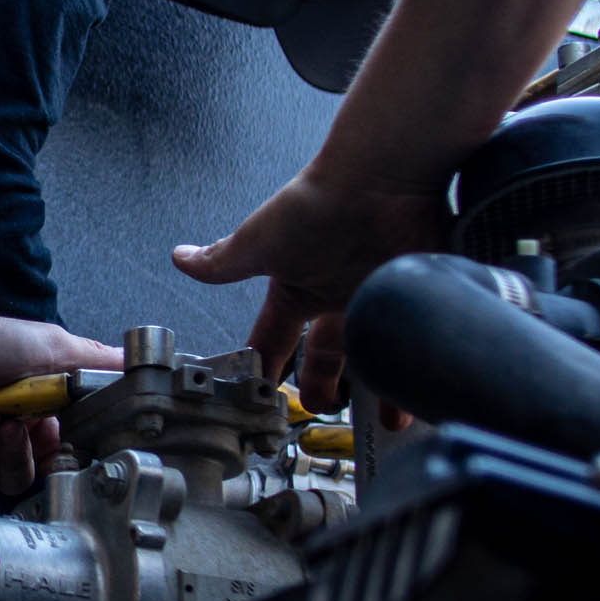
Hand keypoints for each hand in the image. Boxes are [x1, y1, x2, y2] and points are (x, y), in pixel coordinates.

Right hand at [173, 164, 447, 409]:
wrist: (380, 179)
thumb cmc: (318, 202)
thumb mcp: (259, 240)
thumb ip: (222, 260)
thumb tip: (181, 257)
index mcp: (298, 289)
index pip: (275, 340)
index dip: (265, 368)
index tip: (260, 395)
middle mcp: (337, 296)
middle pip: (328, 358)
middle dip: (324, 389)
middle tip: (323, 410)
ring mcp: (376, 297)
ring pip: (375, 355)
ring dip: (380, 388)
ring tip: (388, 420)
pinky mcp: (413, 296)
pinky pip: (415, 341)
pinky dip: (417, 367)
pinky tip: (418, 390)